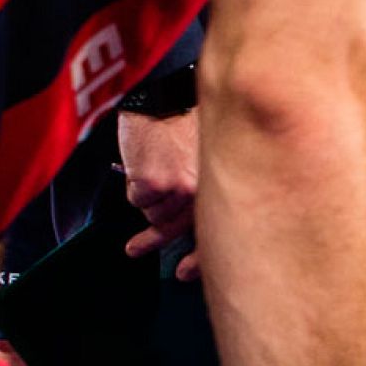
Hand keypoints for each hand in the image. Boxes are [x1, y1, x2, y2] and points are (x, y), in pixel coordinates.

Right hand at [117, 109, 199, 279]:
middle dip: (158, 237)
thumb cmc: (189, 119)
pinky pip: (138, 199)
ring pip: (154, 215)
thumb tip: (208, 230)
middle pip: (175, 228)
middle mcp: (206, 193)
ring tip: (150, 170)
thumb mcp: (214, 155)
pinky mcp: (153, 183)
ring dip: (150, 198)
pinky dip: (136, 185)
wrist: (165, 92)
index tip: (184, 274)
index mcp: (229, 185)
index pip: (213, 234)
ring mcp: (180, 190)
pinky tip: (141, 164)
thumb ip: (215, 188)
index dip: (199, 260)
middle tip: (136, 248)